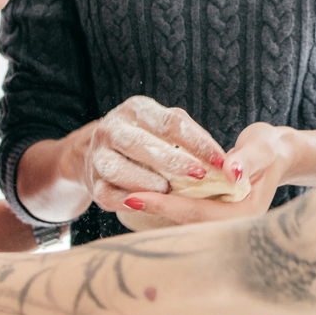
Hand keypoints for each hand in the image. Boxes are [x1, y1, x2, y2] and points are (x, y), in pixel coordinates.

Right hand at [80, 97, 224, 229]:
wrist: (96, 151)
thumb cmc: (146, 138)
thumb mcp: (164, 126)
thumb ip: (190, 137)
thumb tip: (223, 160)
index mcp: (136, 110)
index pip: (169, 122)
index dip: (197, 142)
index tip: (220, 160)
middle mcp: (112, 128)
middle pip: (139, 144)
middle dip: (172, 161)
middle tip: (199, 175)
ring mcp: (98, 155)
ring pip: (117, 169)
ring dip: (146, 182)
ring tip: (170, 191)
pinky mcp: (93, 182)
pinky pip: (106, 195)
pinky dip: (126, 201)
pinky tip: (146, 204)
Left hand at [117, 122, 295, 227]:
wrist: (276, 155)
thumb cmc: (270, 149)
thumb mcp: (262, 149)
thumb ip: (246, 160)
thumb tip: (230, 171)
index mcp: (246, 215)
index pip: (198, 213)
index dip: (166, 204)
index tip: (135, 196)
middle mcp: (233, 226)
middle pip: (186, 223)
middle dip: (155, 211)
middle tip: (122, 199)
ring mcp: (223, 223)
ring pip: (183, 221)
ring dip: (157, 209)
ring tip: (125, 197)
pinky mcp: (213, 215)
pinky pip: (185, 214)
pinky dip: (165, 205)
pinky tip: (143, 195)